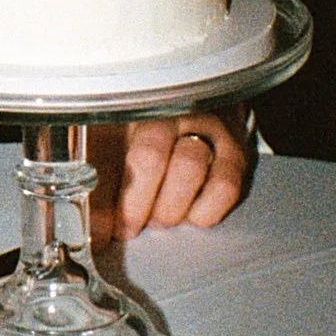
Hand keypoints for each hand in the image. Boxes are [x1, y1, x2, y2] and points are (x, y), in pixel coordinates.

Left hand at [87, 104, 250, 235]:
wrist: (209, 109)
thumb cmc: (157, 136)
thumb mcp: (125, 143)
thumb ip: (108, 175)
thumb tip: (97, 226)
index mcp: (136, 109)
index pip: (111, 146)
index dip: (108, 192)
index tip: (104, 227)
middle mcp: (172, 113)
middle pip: (149, 156)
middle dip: (136, 204)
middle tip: (131, 227)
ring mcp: (207, 128)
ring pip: (188, 168)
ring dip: (170, 207)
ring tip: (161, 219)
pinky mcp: (237, 152)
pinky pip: (224, 186)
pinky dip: (205, 211)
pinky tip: (192, 215)